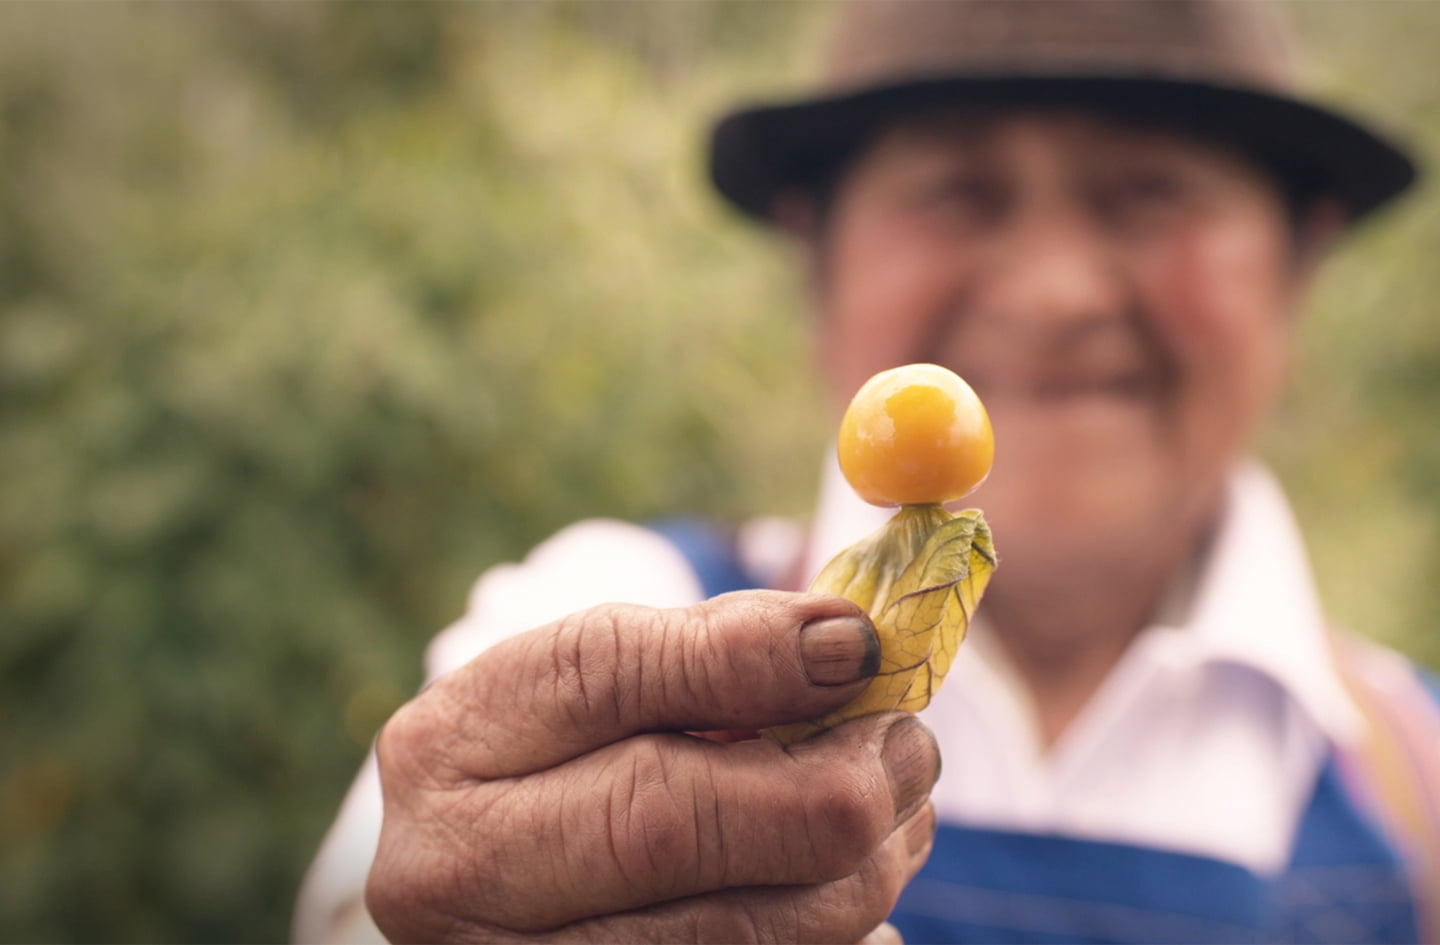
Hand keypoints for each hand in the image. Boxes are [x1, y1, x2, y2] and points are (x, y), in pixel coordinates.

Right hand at [365, 590, 939, 942]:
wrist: (494, 893)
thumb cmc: (559, 769)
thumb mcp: (594, 693)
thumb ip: (706, 652)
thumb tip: (849, 643)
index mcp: (453, 749)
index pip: (603, 676)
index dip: (749, 658)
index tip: (862, 647)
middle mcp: (462, 875)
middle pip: (674, 822)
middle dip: (832, 777)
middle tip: (909, 747)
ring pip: (744, 930)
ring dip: (862, 864)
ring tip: (893, 811)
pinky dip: (843, 935)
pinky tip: (843, 889)